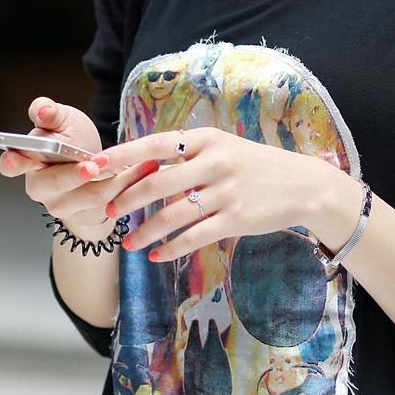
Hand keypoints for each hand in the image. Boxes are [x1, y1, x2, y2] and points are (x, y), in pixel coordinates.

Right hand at [0, 97, 161, 230]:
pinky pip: (109, 204)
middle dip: (77, 174)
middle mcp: (40, 188)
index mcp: (27, 161)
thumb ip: (50, 112)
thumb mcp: (63, 120)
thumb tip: (42, 110)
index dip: (11, 163)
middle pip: (57, 183)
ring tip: (139, 163)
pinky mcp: (85, 217)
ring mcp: (62, 207)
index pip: (12, 165)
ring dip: (116, 178)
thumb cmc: (73, 140)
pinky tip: (142, 174)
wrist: (96, 166)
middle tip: (93, 165)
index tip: (14, 158)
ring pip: (90, 194)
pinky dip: (127, 187)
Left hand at [78, 126, 343, 261]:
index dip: (118, 157)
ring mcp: (226, 191)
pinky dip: (171, 248)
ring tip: (128, 243)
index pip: (152, 145)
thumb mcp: (221, 148)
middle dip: (125, 200)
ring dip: (144, 232)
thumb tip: (139, 167)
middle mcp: (214, 161)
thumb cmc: (254, 166)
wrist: (304, 185)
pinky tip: (157, 256)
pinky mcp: (237, 218)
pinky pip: (195, 236)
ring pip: (172, 215)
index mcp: (205, 139)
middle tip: (108, 212)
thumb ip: (185, 156)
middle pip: (156, 182)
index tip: (90, 167)